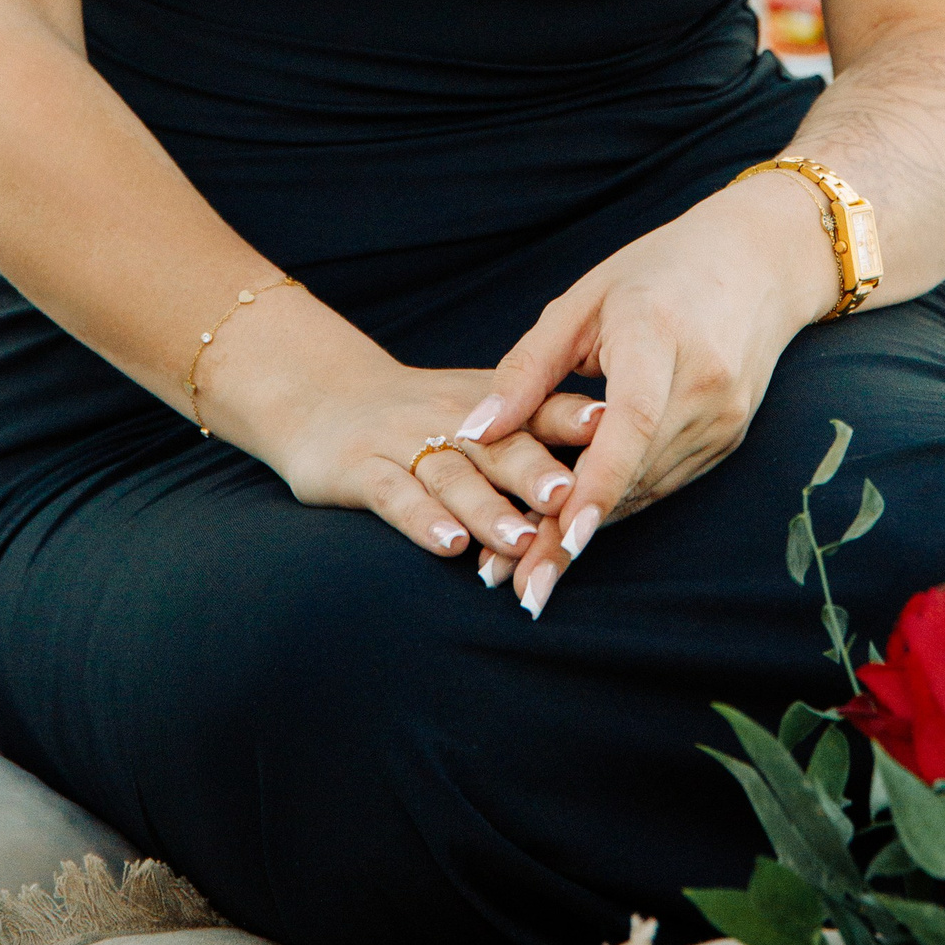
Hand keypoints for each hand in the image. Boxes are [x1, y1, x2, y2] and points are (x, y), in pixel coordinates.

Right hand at [273, 360, 606, 563]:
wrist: (322, 398)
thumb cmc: (421, 417)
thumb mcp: (481, 412)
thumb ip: (538, 430)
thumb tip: (622, 460)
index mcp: (489, 404)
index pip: (538, 409)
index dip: (573, 421)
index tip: (612, 430)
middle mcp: (451, 418)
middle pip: (500, 446)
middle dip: (535, 473)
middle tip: (569, 496)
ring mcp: (404, 441)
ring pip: (453, 477)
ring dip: (488, 509)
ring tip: (520, 538)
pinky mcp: (360, 469)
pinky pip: (396, 495)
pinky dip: (423, 521)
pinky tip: (449, 545)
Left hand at [462, 170, 838, 616]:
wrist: (758, 263)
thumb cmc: (657, 270)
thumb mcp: (581, 302)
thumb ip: (528, 369)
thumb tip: (474, 431)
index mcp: (661, 339)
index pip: (632, 425)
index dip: (597, 486)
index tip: (561, 540)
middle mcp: (703, 386)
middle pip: (634, 474)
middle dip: (573, 534)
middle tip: (513, 587)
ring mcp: (724, 418)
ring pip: (646, 489)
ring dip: (590, 532)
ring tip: (528, 575)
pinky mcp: (728, 438)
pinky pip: (663, 482)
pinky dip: (618, 504)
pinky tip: (574, 532)